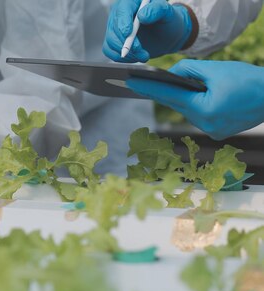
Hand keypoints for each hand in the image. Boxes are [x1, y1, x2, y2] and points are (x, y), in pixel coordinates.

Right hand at [103, 0, 193, 62]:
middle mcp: (120, 14)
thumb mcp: (167, 12)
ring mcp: (115, 28)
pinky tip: (135, 57)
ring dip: (127, 53)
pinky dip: (122, 58)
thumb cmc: (167, 21)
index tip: (128, 33)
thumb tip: (142, 15)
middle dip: (127, 44)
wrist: (166, 35)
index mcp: (131, 3)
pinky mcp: (113, 41)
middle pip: (114, 29)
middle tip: (142, 52)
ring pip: (111, 42)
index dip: (123, 22)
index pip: (122, 11)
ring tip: (144, 56)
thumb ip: (157, 9)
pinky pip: (110, 51)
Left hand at [127, 60, 263, 139]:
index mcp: (205, 109)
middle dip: (161, 93)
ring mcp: (212, 130)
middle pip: (177, 105)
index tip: (130, 83)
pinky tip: (191, 97)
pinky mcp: (218, 132)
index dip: (147, 88)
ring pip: (188, 111)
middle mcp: (205, 124)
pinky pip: (199, 116)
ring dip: (180, 99)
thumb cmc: (249, 80)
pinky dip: (194, 105)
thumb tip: (170, 74)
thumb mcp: (217, 69)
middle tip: (140, 83)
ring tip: (166, 87)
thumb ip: (189, 70)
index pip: (169, 96)